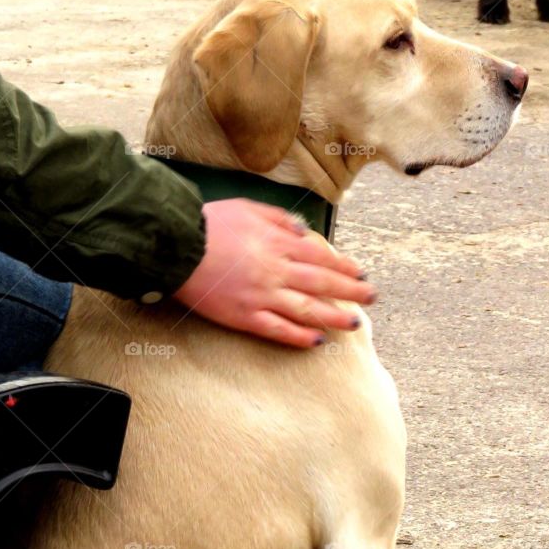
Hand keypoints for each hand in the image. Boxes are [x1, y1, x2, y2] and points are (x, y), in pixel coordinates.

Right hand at [174, 198, 375, 347]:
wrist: (176, 245)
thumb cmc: (210, 223)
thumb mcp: (248, 208)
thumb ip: (280, 220)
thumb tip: (305, 232)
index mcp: (278, 243)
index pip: (320, 258)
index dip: (344, 267)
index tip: (360, 274)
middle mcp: (276, 270)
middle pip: (321, 283)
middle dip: (350, 291)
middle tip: (371, 298)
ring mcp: (262, 296)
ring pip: (307, 309)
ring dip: (333, 316)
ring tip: (353, 323)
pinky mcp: (245, 316)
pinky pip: (278, 330)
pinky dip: (299, 336)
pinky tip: (317, 340)